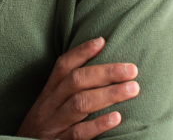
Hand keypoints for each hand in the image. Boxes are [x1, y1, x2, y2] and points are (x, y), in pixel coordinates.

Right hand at [16, 37, 138, 139]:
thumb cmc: (40, 133)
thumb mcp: (48, 110)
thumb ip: (65, 95)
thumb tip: (97, 76)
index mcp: (47, 96)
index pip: (62, 67)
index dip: (81, 52)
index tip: (102, 41)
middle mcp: (48, 107)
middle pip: (76, 81)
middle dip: (105, 72)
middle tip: (132, 69)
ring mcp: (53, 126)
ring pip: (80, 104)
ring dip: (108, 94)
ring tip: (132, 89)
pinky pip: (78, 134)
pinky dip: (98, 124)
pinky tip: (117, 118)